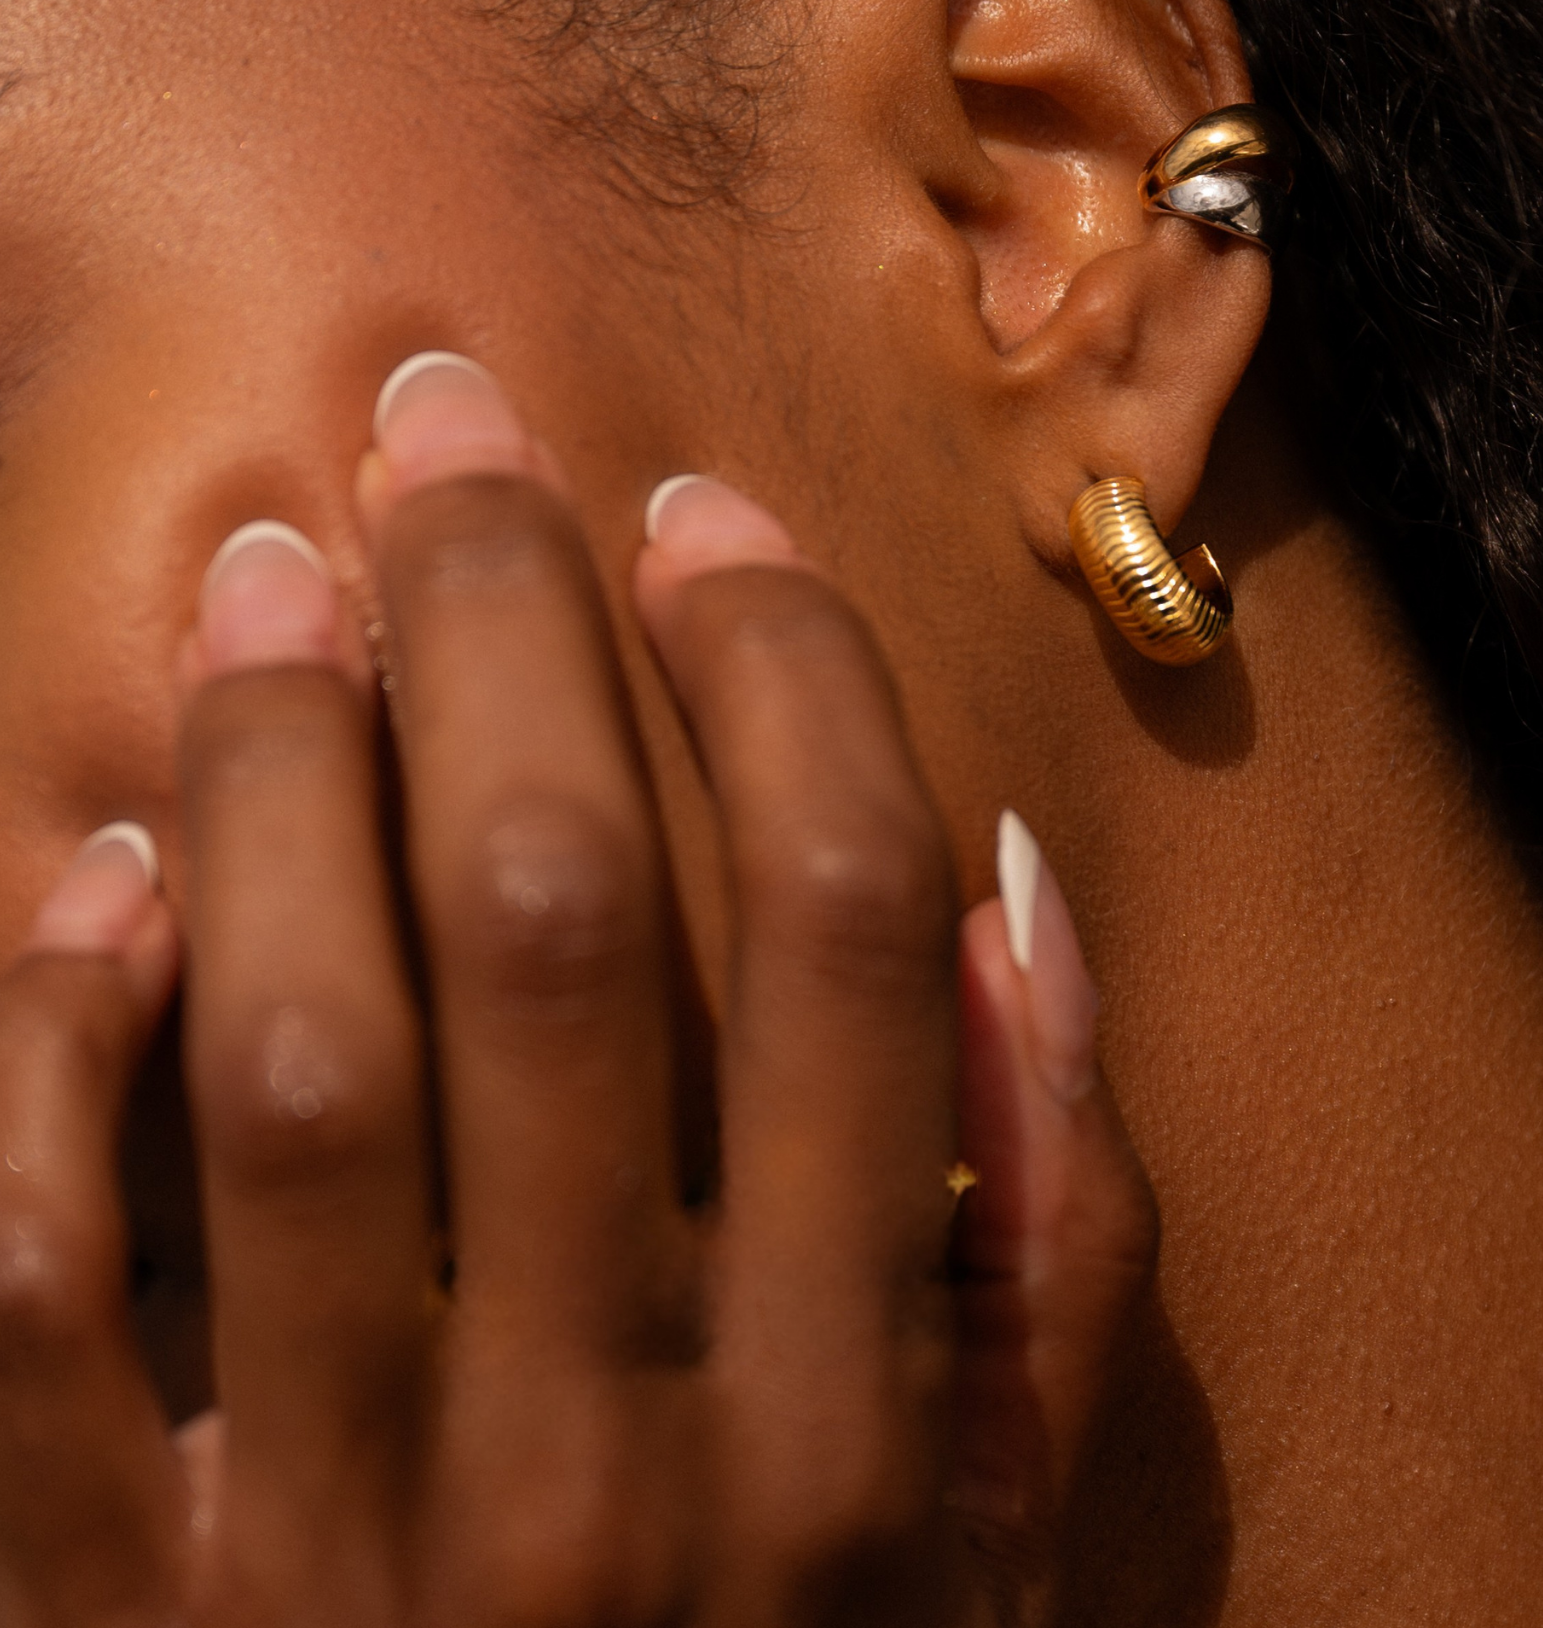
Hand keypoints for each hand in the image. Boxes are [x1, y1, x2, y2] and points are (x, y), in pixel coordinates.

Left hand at [0, 355, 1154, 1625]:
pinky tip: (88, 884)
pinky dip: (39, 1052)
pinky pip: (25, 1290)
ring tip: (267, 569)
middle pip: (550, 918)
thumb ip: (1050, 1231)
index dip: (779, 673)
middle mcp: (607, 1465)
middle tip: (444, 418)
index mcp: (853, 1433)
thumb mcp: (1010, 1561)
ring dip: (272, 765)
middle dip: (499, 618)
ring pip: (288, 1053)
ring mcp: (332, 1560)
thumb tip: (1001, 891)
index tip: (707, 519)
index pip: (840, 928)